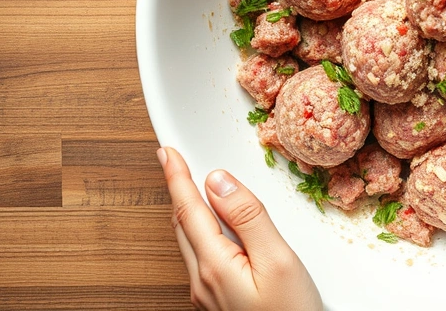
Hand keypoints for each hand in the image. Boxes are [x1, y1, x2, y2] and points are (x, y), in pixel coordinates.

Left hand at [159, 147, 322, 310]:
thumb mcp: (278, 260)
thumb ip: (248, 218)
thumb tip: (220, 182)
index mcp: (215, 265)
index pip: (188, 209)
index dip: (177, 176)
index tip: (167, 150)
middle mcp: (203, 281)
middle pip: (183, 225)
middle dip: (178, 189)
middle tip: (173, 160)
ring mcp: (207, 296)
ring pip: (191, 243)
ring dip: (189, 211)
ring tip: (192, 188)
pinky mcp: (218, 305)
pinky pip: (202, 260)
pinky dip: (203, 234)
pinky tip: (214, 230)